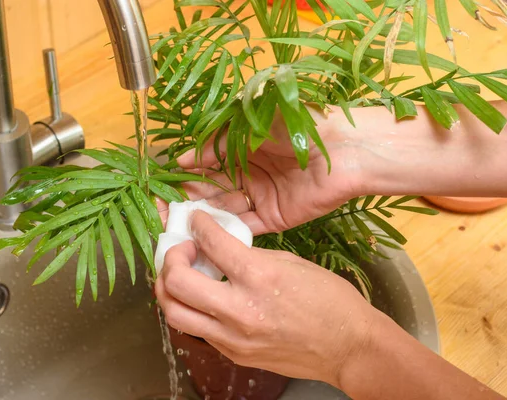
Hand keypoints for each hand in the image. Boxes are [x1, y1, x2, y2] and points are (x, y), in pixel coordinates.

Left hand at [154, 210, 376, 387]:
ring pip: (174, 313)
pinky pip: (197, 329)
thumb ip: (250, 256)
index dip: (198, 225)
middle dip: (170, 259)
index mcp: (260, 277)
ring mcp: (234, 338)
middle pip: (177, 283)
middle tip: (182, 250)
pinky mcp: (234, 354)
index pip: (211, 243)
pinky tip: (202, 297)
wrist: (348, 347)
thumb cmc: (330, 301)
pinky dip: (191, 309)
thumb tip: (220, 248)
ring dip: (169, 289)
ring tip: (181, 275)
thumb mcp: (291, 263)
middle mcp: (240, 310)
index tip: (196, 221)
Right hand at [170, 107, 363, 234]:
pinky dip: (227, 231)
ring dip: (203, 218)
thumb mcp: (250, 127)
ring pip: (225, 210)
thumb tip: (182, 159)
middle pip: (212, 191)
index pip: (205, 167)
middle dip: (188, 201)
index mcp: (243, 149)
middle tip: (164, 213)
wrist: (344, 148)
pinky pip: (246, 227)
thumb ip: (215, 145)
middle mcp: (250, 174)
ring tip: (178, 227)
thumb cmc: (297, 126)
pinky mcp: (276, 217)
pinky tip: (205, 236)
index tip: (163, 188)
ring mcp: (262, 197)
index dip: (184, 177)